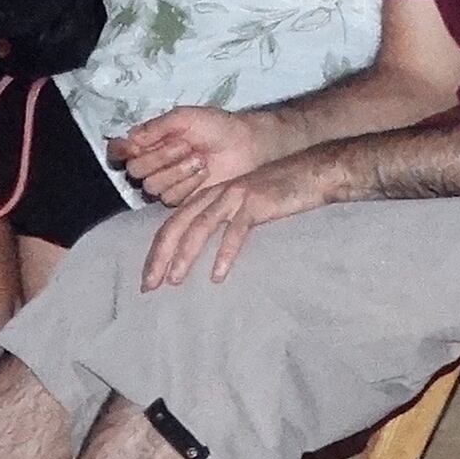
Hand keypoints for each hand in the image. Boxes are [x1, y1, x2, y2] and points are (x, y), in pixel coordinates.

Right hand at [108, 104, 266, 202]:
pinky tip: (203, 173)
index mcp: (148, 141)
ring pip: (152, 186)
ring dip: (176, 171)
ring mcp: (166, 183)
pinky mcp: (181, 199)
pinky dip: (187, 184)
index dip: (120, 151)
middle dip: (159, 157)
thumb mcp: (184, 117)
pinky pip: (170, 198)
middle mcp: (152, 163)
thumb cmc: (215, 126)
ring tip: (199, 159)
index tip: (134, 146)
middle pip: (134, 170)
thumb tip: (130, 138)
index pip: (118, 150)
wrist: (244, 145)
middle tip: (184, 145)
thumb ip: (155, 127)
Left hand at [144, 147, 347, 285]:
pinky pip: (236, 231)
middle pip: (177, 225)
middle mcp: (215, 193)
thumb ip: (222, 223)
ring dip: (185, 255)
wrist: (311, 173)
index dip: (157, 250)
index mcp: (208, 196)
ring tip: (175, 280)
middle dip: (160, 257)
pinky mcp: (256, 202)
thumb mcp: (243, 207)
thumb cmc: (278, 195)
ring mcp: (235, 196)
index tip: (148, 277)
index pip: (172, 223)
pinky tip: (218, 275)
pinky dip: (225, 253)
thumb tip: (204, 253)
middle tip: (149, 285)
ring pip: (201, 227)